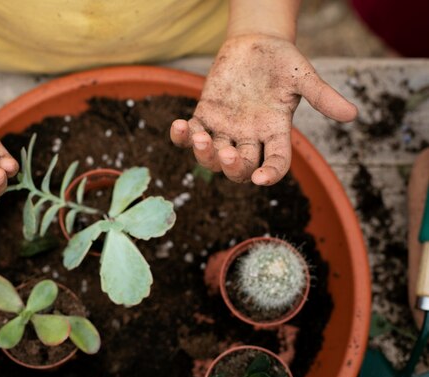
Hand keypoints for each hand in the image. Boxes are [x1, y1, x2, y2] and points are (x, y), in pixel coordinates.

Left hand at [171, 34, 357, 184]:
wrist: (255, 43)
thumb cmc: (282, 61)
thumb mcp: (303, 76)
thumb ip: (323, 96)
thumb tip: (353, 114)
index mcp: (275, 132)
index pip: (275, 163)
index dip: (270, 174)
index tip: (261, 179)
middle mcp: (249, 137)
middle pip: (239, 169)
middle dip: (232, 167)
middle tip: (227, 153)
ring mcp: (225, 129)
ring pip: (212, 158)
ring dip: (205, 155)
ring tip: (202, 138)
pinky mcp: (205, 115)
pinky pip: (190, 134)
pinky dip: (181, 136)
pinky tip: (178, 125)